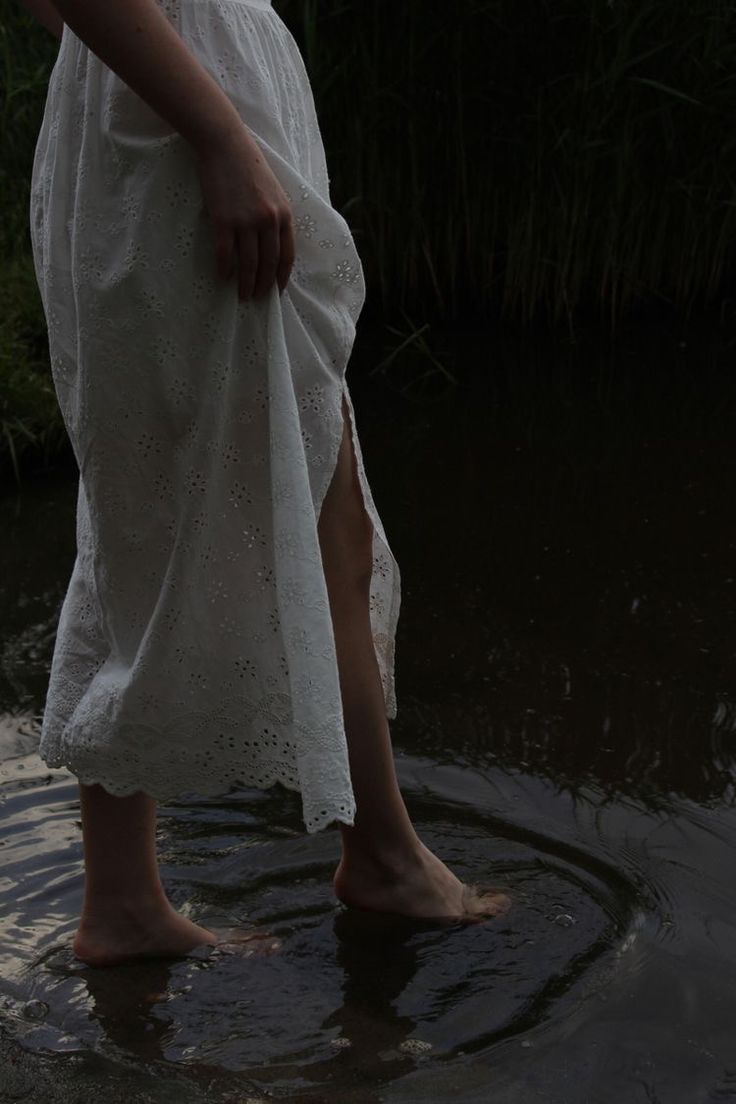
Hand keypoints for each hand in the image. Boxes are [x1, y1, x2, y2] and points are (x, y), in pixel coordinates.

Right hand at [194, 126, 294, 300]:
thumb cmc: (248, 164)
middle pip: (268, 263)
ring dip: (245, 283)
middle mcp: (268, 221)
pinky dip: (225, 269)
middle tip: (258, 299)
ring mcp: (245, 221)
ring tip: (242, 296)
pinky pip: (225, 253)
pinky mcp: (223, 220)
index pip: (287, 255)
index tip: (277, 291)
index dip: (281, 277)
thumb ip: (276, 216)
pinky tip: (223, 277)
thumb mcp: (274, 190)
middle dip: (263, 285)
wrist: (224, 143)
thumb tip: (273, 243)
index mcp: (284, 214)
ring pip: (248, 263)